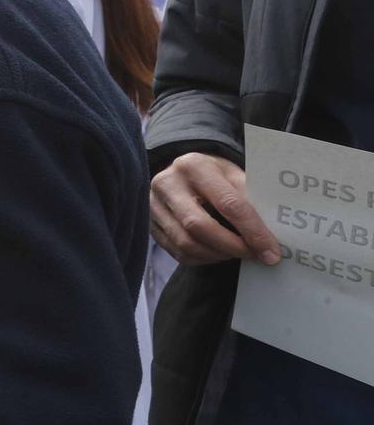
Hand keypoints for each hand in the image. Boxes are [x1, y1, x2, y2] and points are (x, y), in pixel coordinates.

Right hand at [150, 152, 280, 266]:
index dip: (253, 231)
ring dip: (218, 255)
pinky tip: (217, 253)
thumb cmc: (217, 176)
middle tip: (254, 255)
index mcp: (194, 166)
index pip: (228, 204)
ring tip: (236, 253)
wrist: (184, 173)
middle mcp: (167, 183)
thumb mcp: (235, 176)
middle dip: (232, 246)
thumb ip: (251, 200)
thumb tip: (273, 236)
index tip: (272, 252)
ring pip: (186, 243)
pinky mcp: (150, 224)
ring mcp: (153, 204)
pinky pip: (177, 252)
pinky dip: (202, 259)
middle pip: (199, 226)